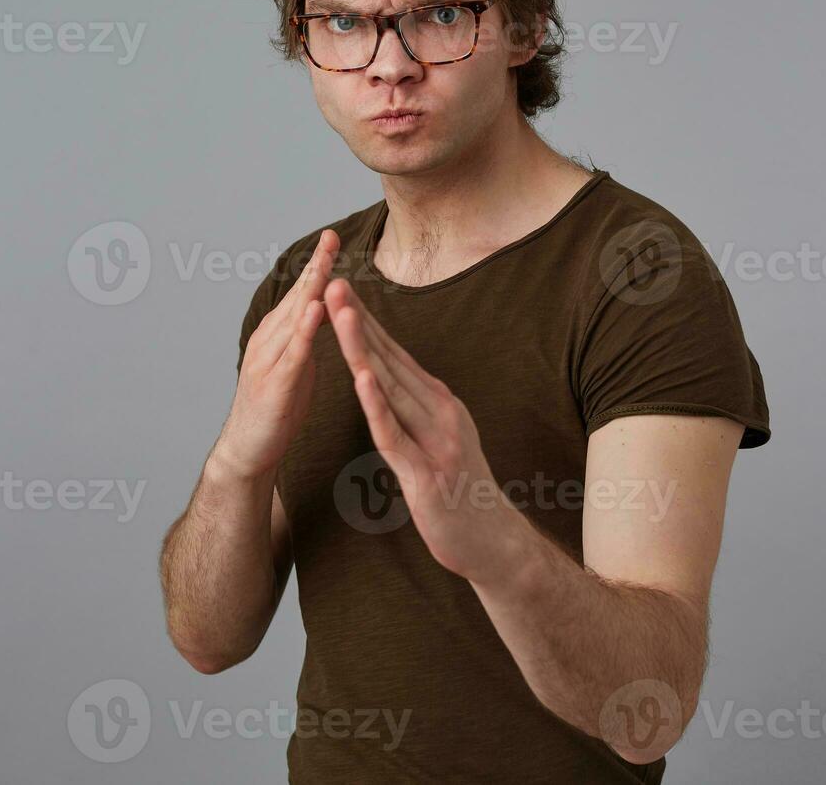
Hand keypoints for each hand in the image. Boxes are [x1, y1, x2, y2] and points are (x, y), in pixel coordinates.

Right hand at [218, 230, 338, 477]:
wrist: (247, 451)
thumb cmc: (274, 409)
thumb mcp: (295, 365)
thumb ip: (305, 337)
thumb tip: (324, 310)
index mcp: (277, 334)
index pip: (301, 293)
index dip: (317, 265)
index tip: (332, 238)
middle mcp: (269, 341)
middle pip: (297, 297)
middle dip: (315, 266)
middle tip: (331, 237)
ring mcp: (269, 361)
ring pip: (294, 320)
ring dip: (310, 290)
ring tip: (326, 264)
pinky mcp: (276, 385)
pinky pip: (293, 354)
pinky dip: (304, 330)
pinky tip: (316, 311)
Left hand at [323, 277, 526, 583]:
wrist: (493, 542)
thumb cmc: (461, 492)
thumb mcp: (439, 439)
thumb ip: (417, 409)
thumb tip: (390, 381)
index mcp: (439, 402)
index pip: (395, 354)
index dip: (366, 321)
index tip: (341, 290)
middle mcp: (439, 411)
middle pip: (389, 359)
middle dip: (358, 321)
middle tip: (332, 284)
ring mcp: (435, 440)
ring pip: (390, 386)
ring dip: (363, 348)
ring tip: (340, 314)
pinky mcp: (425, 472)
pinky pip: (394, 434)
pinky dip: (376, 404)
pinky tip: (360, 379)